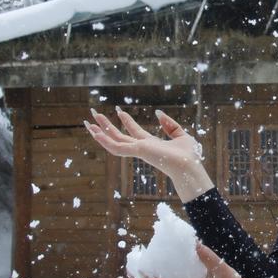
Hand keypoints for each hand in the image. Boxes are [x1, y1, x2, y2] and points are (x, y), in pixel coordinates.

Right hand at [84, 107, 214, 200]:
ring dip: (100, 132)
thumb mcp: (180, 135)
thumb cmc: (188, 156)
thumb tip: (158, 113)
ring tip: (88, 121)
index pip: (134, 131)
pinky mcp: (137, 151)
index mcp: (151, 144)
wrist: (188, 167)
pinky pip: (117, 147)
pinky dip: (104, 141)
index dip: (126, 120)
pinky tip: (95, 133)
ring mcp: (137, 150)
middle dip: (107, 125)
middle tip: (94, 114)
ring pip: (113, 141)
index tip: (118, 110)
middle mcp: (141, 147)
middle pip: (119, 135)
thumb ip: (169, 125)